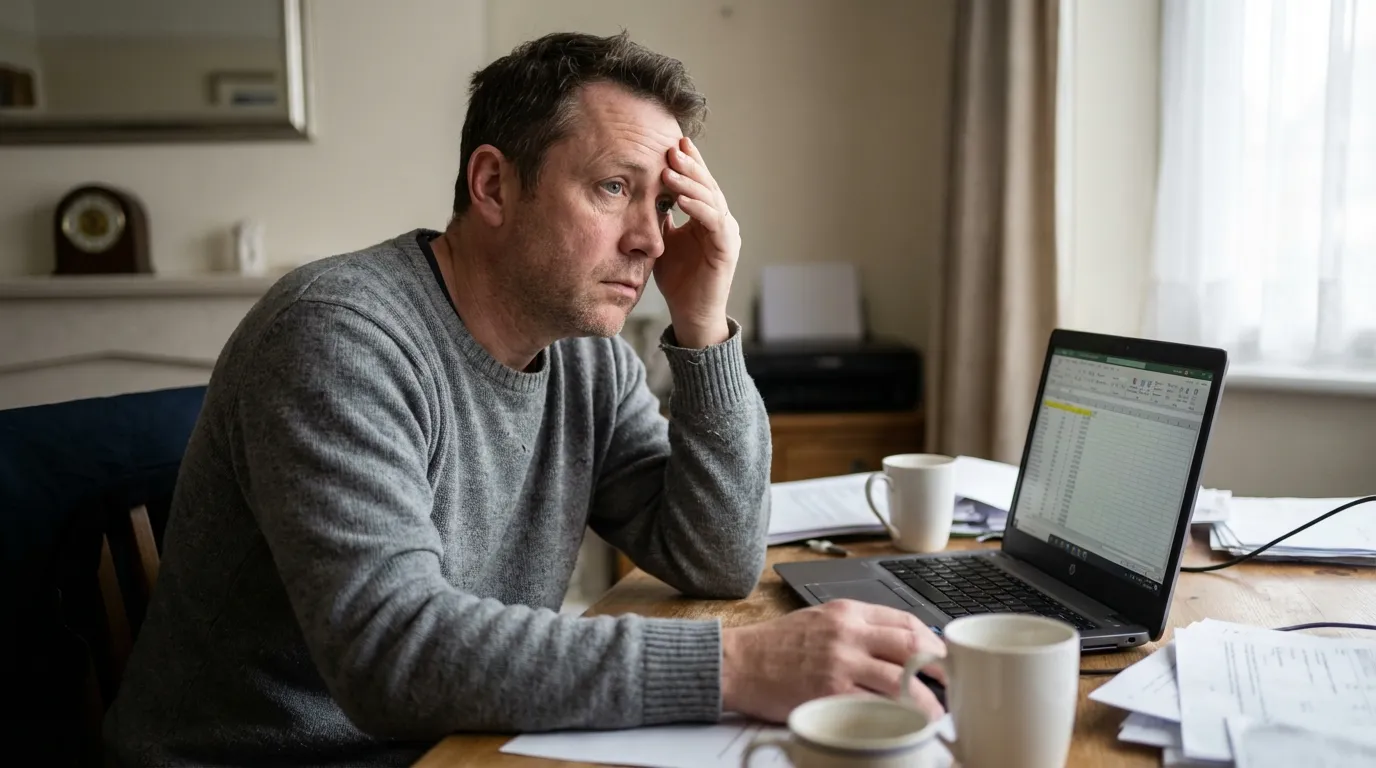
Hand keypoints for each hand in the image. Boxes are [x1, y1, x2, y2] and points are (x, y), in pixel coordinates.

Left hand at [656, 137, 739, 347]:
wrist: (690, 315)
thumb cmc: (678, 281)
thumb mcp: (663, 241)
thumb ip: (660, 218)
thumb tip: (646, 193)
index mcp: (707, 218)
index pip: (699, 184)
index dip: (689, 163)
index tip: (673, 142)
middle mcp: (721, 222)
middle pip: (707, 186)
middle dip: (690, 165)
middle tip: (673, 146)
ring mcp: (727, 235)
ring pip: (712, 200)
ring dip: (691, 183)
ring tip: (671, 168)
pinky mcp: (726, 250)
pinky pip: (714, 222)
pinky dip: (698, 208)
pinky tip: (681, 198)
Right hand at [720, 599, 946, 723]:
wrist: (738, 662)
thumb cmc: (776, 645)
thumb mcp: (820, 619)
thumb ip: (857, 627)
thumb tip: (899, 644)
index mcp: (847, 611)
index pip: (905, 620)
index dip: (933, 641)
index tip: (944, 658)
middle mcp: (848, 634)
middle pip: (912, 646)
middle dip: (941, 668)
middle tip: (955, 685)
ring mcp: (840, 664)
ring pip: (900, 680)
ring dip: (926, 700)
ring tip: (936, 714)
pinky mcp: (829, 693)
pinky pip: (874, 707)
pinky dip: (895, 718)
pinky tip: (905, 726)